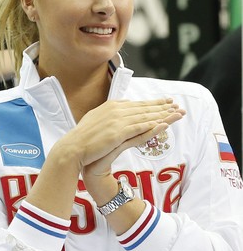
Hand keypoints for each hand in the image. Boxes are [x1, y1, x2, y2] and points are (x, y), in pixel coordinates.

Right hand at [64, 98, 184, 177]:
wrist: (73, 148)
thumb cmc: (84, 136)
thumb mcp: (97, 118)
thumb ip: (111, 112)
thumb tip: (123, 106)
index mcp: (111, 105)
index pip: (137, 104)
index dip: (153, 103)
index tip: (166, 102)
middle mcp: (116, 110)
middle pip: (144, 108)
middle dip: (163, 107)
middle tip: (178, 106)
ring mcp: (117, 121)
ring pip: (145, 116)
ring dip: (162, 115)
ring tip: (176, 114)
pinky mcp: (117, 133)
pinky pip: (139, 128)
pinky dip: (151, 126)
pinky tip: (163, 125)